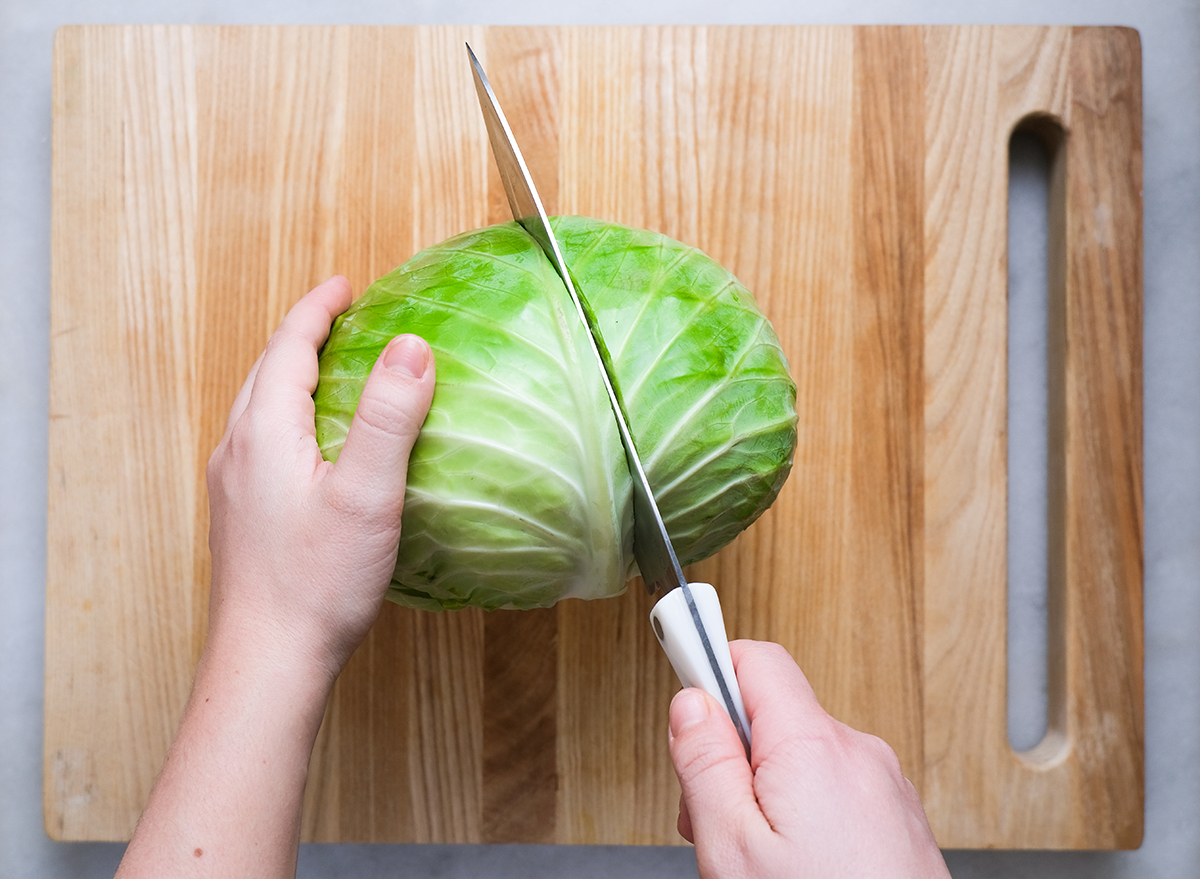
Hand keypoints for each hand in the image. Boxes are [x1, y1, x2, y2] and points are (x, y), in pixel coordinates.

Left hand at [206, 274, 435, 680]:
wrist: (267, 661)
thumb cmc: (317, 584)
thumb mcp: (368, 495)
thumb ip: (390, 418)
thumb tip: (411, 347)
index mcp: (263, 433)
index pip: (288, 348)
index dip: (317, 309)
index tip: (345, 285)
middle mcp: (238, 452)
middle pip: (267, 372)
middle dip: (303, 336)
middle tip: (342, 317)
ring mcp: (234, 487)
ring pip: (260, 409)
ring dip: (294, 377)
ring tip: (332, 370)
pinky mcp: (243, 518)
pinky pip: (263, 443)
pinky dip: (291, 418)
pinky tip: (318, 446)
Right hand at [668, 640, 949, 878]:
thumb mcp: (733, 849)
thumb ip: (706, 764)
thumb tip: (690, 703)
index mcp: (813, 746)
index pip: (754, 659)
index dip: (708, 666)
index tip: (677, 669)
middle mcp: (857, 753)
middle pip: (772, 716)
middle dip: (731, 755)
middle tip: (712, 818)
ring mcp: (885, 786)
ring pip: (801, 758)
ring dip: (766, 791)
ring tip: (758, 858)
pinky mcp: (898, 819)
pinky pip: (835, 789)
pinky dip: (804, 813)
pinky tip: (796, 865)